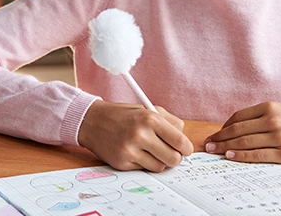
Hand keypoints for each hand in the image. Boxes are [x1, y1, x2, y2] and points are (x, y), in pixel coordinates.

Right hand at [78, 100, 193, 171]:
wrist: (93, 121)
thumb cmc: (125, 115)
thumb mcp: (149, 109)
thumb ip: (170, 122)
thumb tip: (184, 140)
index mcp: (151, 119)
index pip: (179, 140)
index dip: (187, 148)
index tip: (186, 150)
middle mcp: (141, 135)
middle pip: (173, 158)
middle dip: (176, 158)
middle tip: (172, 154)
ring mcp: (130, 150)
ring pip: (160, 167)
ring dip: (160, 162)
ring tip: (153, 151)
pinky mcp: (122, 163)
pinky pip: (144, 169)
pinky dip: (145, 163)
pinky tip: (138, 152)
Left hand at [204, 102, 280, 163]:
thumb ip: (260, 118)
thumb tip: (233, 129)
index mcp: (270, 107)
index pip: (238, 117)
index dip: (223, 127)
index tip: (214, 134)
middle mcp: (273, 120)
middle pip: (238, 130)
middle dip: (219, 138)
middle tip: (207, 145)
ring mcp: (279, 137)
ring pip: (244, 142)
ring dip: (225, 147)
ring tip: (214, 151)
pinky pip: (257, 155)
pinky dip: (241, 156)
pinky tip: (230, 156)